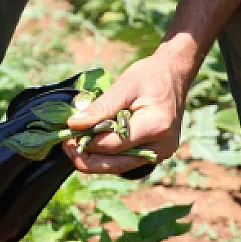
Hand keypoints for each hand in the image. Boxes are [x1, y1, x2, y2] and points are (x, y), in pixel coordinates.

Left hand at [62, 40, 198, 173]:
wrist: (174, 74)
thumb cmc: (150, 76)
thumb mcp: (123, 86)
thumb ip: (100, 108)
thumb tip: (73, 125)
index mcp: (155, 127)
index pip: (111, 146)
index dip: (85, 142)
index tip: (66, 133)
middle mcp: (161, 147)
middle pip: (115, 165)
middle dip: (86, 157)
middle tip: (66, 142)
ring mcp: (161, 153)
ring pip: (119, 167)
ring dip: (95, 158)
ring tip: (76, 140)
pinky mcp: (156, 153)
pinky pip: (126, 160)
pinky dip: (108, 155)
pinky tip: (94, 141)